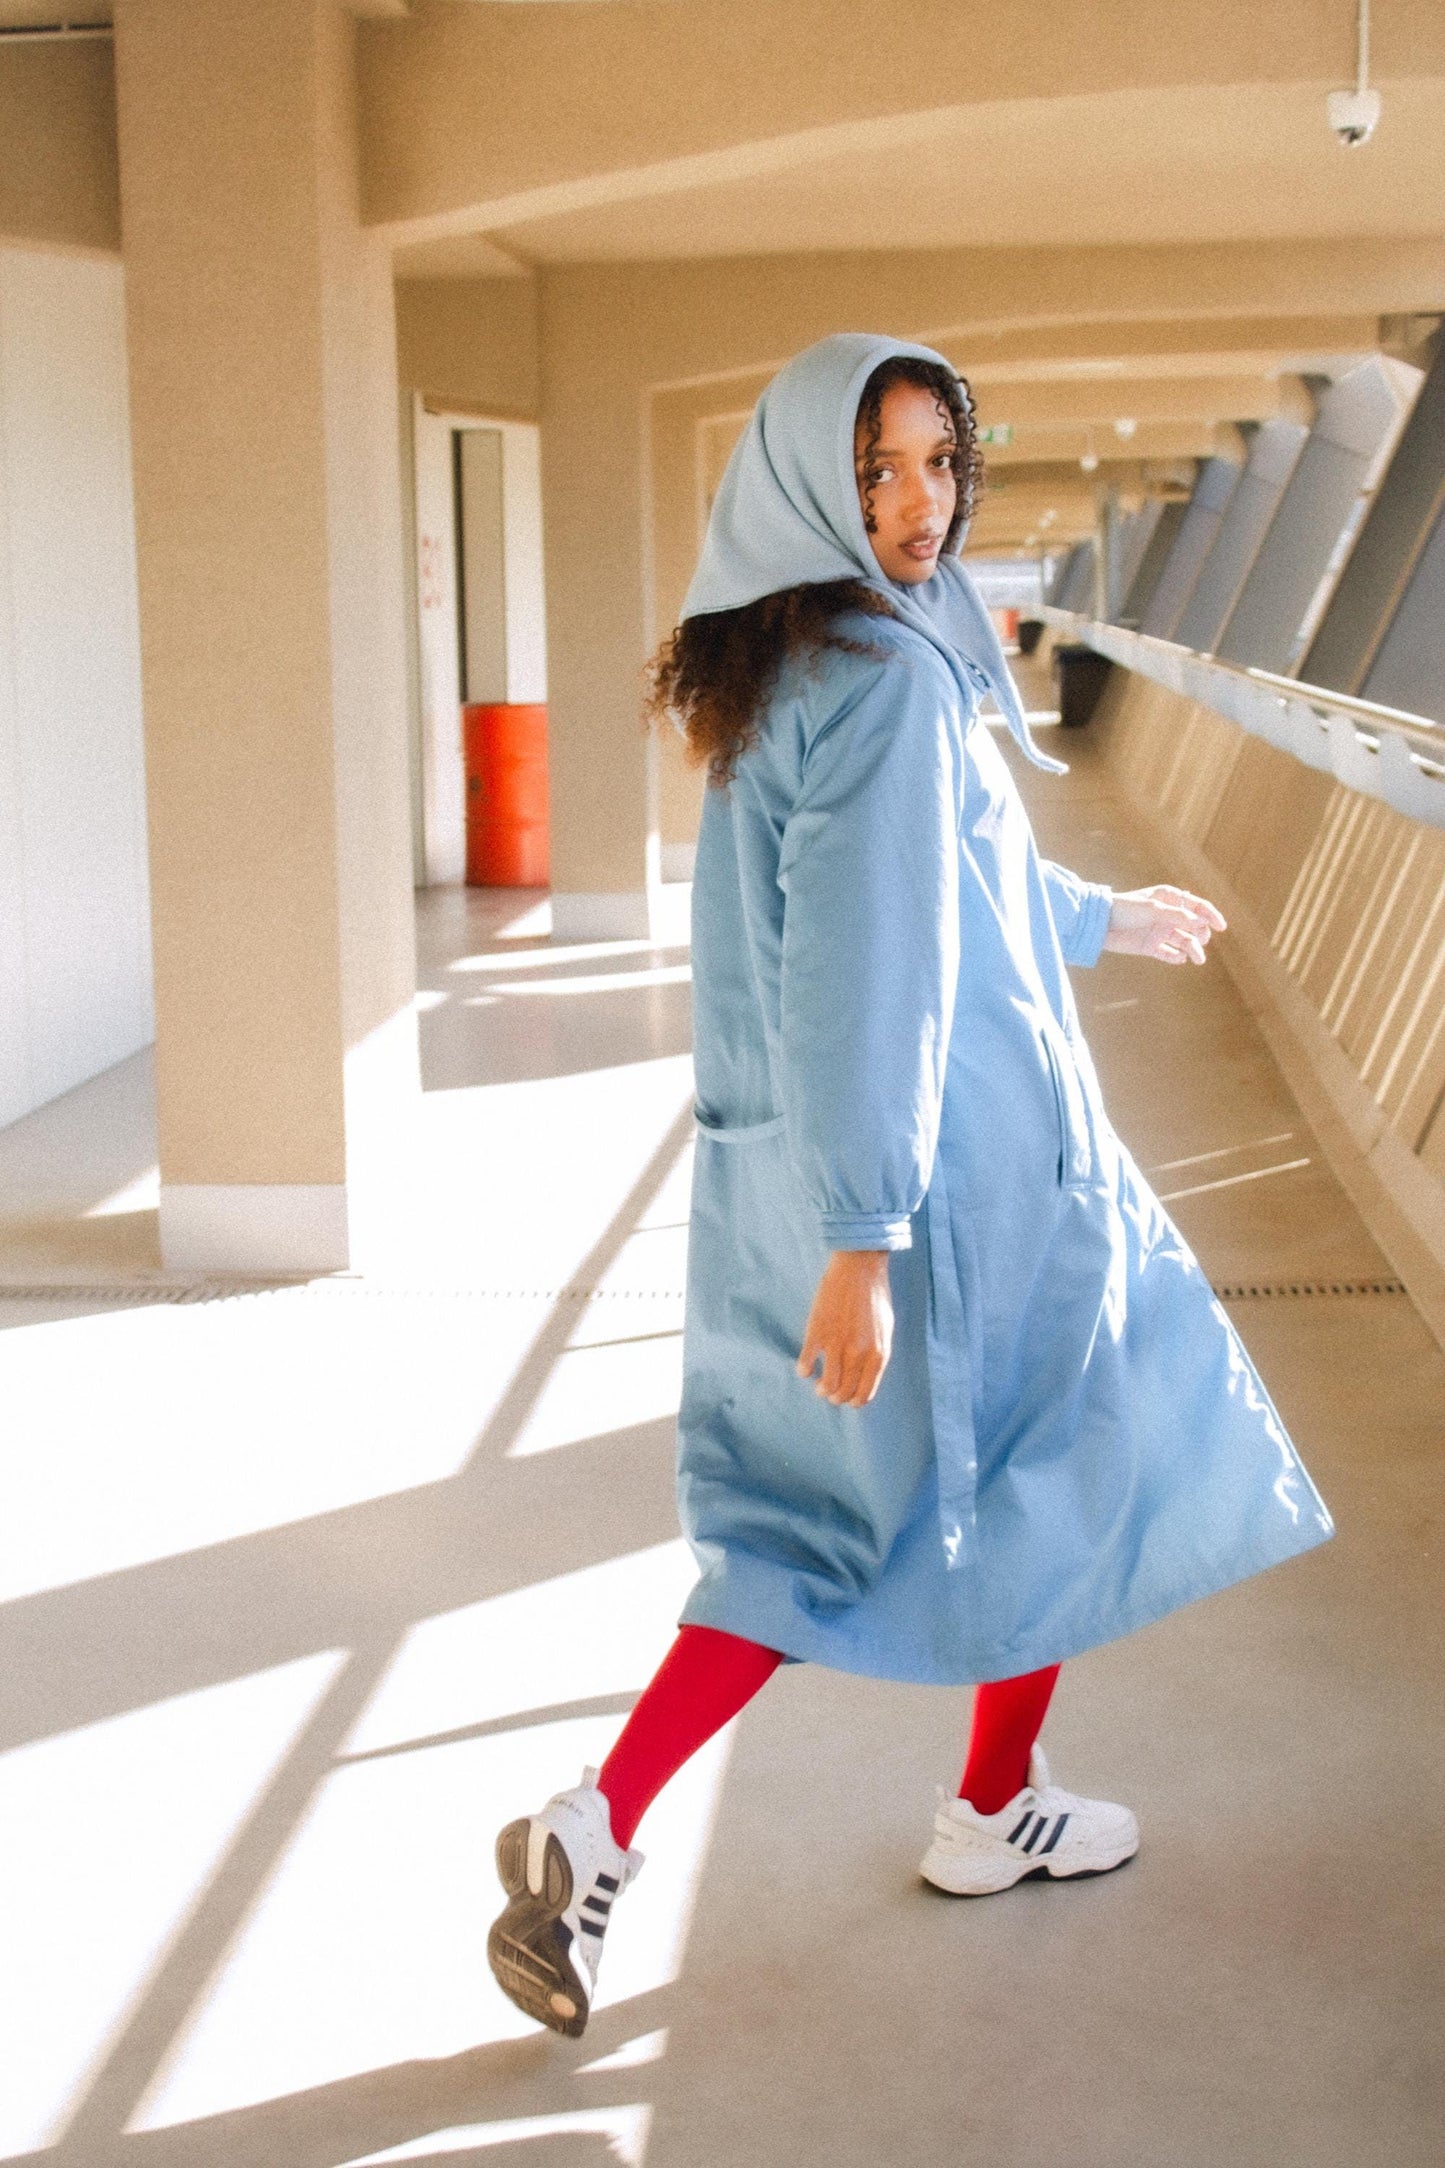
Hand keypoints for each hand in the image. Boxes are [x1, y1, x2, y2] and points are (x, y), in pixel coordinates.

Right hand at [797, 1250, 894, 1408]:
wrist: (860, 1267)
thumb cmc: (874, 1296)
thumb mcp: (885, 1328)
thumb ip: (877, 1353)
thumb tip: (867, 1376)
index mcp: (878, 1353)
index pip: (865, 1393)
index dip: (855, 1401)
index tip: (848, 1399)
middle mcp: (858, 1353)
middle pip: (844, 1392)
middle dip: (836, 1397)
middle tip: (831, 1394)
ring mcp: (837, 1344)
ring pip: (826, 1384)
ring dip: (822, 1390)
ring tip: (819, 1387)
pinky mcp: (817, 1332)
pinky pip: (807, 1363)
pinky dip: (805, 1370)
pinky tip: (806, 1368)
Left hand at [1102, 883, 1225, 965]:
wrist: (1098, 924)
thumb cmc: (1124, 909)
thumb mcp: (1153, 910)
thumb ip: (1177, 916)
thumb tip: (1202, 922)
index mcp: (1169, 899)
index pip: (1196, 906)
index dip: (1210, 915)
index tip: (1221, 927)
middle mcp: (1167, 915)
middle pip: (1193, 926)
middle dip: (1201, 934)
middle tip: (1201, 941)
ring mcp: (1159, 931)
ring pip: (1183, 941)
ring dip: (1193, 949)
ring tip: (1198, 959)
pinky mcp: (1150, 946)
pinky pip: (1168, 953)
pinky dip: (1175, 957)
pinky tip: (1179, 959)